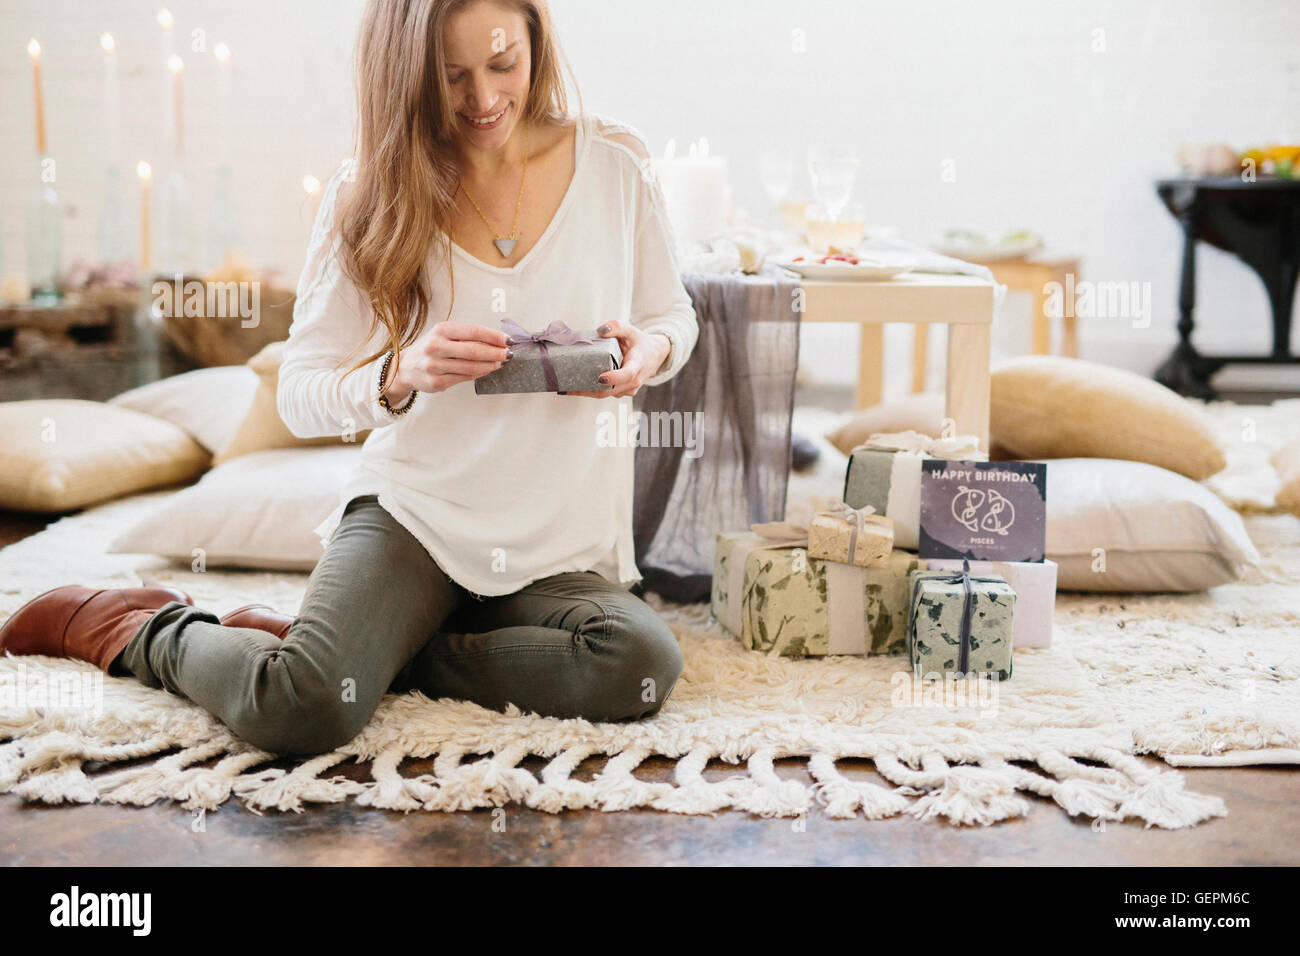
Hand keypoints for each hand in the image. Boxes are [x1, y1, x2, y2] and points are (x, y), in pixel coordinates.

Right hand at [384, 321, 510, 399]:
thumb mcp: (444, 335)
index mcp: (441, 330)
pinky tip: (487, 369)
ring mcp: (436, 366)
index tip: (508, 340)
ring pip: (471, 367)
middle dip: (496, 352)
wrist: (406, 367)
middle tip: (509, 354)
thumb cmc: (430, 348)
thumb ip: (466, 337)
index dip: (493, 336)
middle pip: (474, 350)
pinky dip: (479, 373)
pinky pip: (465, 378)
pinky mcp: (437, 382)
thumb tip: (496, 341)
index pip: (473, 331)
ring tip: (501, 362)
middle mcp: (436, 347)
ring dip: (490, 365)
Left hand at [561, 320, 668, 398]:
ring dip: (587, 392)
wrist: (654, 356)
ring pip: (605, 395)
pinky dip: (591, 391)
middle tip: (569, 385)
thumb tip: (600, 330)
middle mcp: (634, 381)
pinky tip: (576, 386)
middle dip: (588, 390)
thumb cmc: (640, 343)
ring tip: (567, 386)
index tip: (601, 377)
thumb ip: (617, 327)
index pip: (627, 375)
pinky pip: (606, 394)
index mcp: (637, 365)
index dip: (614, 378)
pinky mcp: (622, 393)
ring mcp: (628, 390)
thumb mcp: (631, 330)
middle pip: (610, 390)